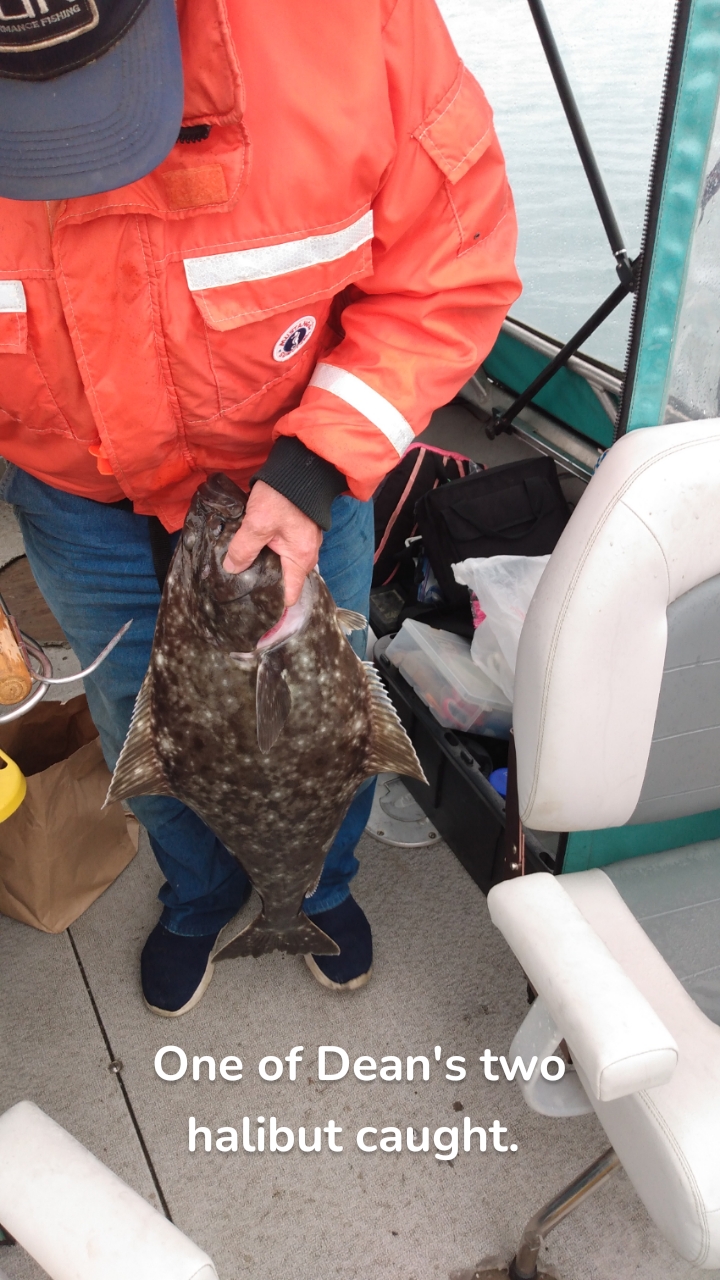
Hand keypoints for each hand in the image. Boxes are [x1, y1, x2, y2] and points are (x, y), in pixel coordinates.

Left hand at [223, 481, 321, 606]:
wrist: (299, 466)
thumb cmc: (282, 497)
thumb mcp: (257, 524)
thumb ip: (243, 549)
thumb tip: (231, 569)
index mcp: (300, 559)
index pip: (290, 594)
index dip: (273, 604)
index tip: (255, 610)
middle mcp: (307, 555)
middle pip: (286, 580)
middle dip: (265, 586)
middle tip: (242, 590)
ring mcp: (304, 542)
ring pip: (283, 564)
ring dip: (265, 567)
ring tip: (243, 571)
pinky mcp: (297, 530)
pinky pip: (283, 550)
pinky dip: (269, 553)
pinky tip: (252, 551)